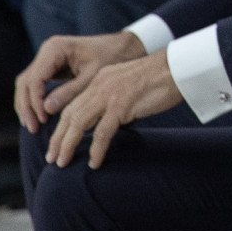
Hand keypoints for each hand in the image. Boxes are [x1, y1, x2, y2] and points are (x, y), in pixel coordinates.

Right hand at [15, 31, 144, 132]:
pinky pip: (36, 85)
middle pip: (26, 82)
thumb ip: (70, 92)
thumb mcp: (93, 77)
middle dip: (27, 106)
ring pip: (27, 84)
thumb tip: (46, 109)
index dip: (36, 101)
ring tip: (33, 126)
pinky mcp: (51, 66)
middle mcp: (47, 50)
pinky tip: (38, 117)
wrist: (124, 47)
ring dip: (27, 105)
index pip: (35, 79)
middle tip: (33, 128)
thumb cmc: (112, 58)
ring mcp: (47, 58)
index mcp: (55, 48)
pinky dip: (35, 101)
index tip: (43, 119)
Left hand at [46, 51, 183, 168]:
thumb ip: (116, 98)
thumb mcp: (130, 84)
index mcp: (100, 79)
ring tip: (62, 163)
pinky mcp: (122, 105)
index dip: (61, 125)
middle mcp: (100, 86)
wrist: (179, 67)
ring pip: (79, 123)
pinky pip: (102, 132)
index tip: (56, 142)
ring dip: (68, 145)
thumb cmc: (162, 77)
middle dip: (58, 138)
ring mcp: (110, 95)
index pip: (73, 105)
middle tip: (52, 158)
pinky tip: (94, 162)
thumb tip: (109, 120)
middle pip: (70, 115)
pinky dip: (96, 149)